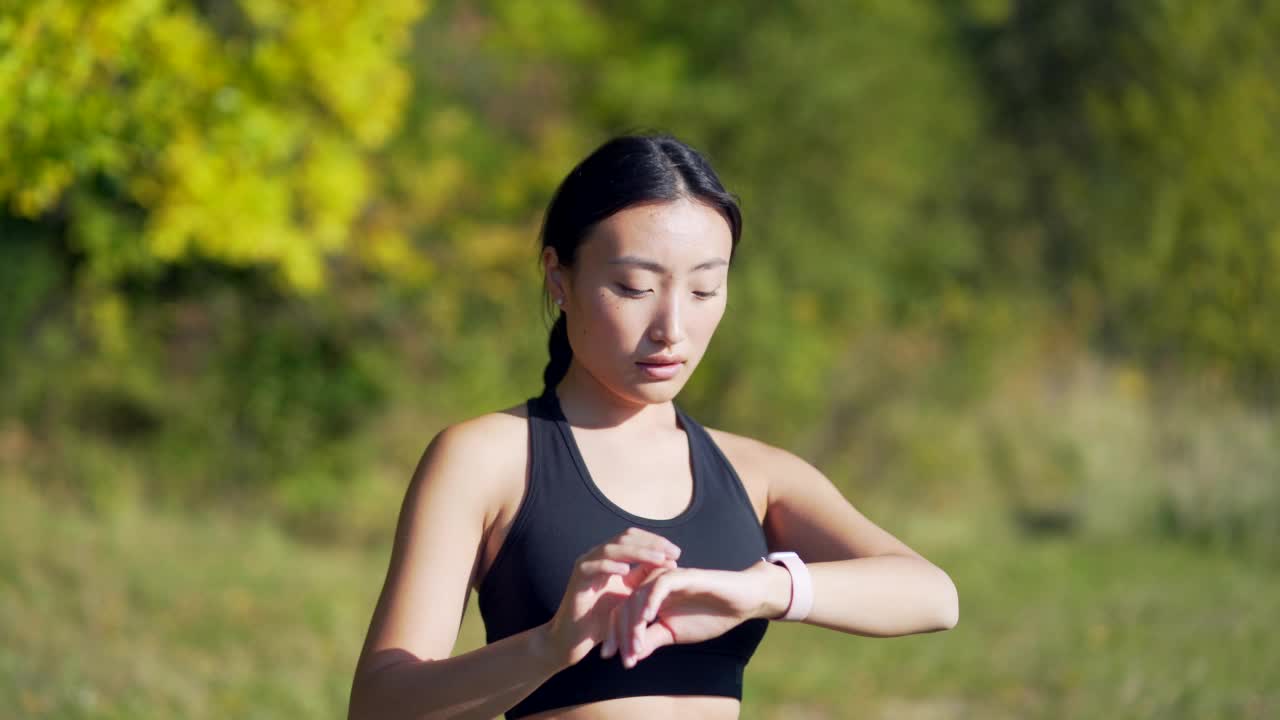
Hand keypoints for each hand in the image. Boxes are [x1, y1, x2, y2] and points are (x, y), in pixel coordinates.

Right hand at [541, 528, 681, 668]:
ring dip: (637, 552)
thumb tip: (669, 562)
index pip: (633, 538)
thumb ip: (644, 579)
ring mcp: (586, 566)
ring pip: (611, 548)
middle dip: (651, 543)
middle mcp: (597, 557)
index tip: (676, 552)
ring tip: (658, 559)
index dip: (655, 541)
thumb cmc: (603, 621)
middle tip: (673, 552)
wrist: (575, 640)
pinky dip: (609, 565)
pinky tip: (626, 571)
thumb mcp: (630, 597)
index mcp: (610, 558)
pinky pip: (593, 566)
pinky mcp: (576, 579)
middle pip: (625, 538)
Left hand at [602, 560, 777, 667]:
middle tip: (619, 656)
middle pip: (625, 605)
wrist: (741, 602)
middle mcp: (652, 585)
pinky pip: (660, 584)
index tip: (608, 657)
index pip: (623, 613)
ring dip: (634, 623)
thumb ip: (652, 640)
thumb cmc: (710, 615)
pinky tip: (647, 618)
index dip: (614, 635)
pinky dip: (651, 600)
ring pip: (638, 596)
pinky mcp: (681, 574)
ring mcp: (666, 577)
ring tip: (634, 646)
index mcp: (649, 598)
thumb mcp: (675, 633)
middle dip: (620, 633)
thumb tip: (630, 656)